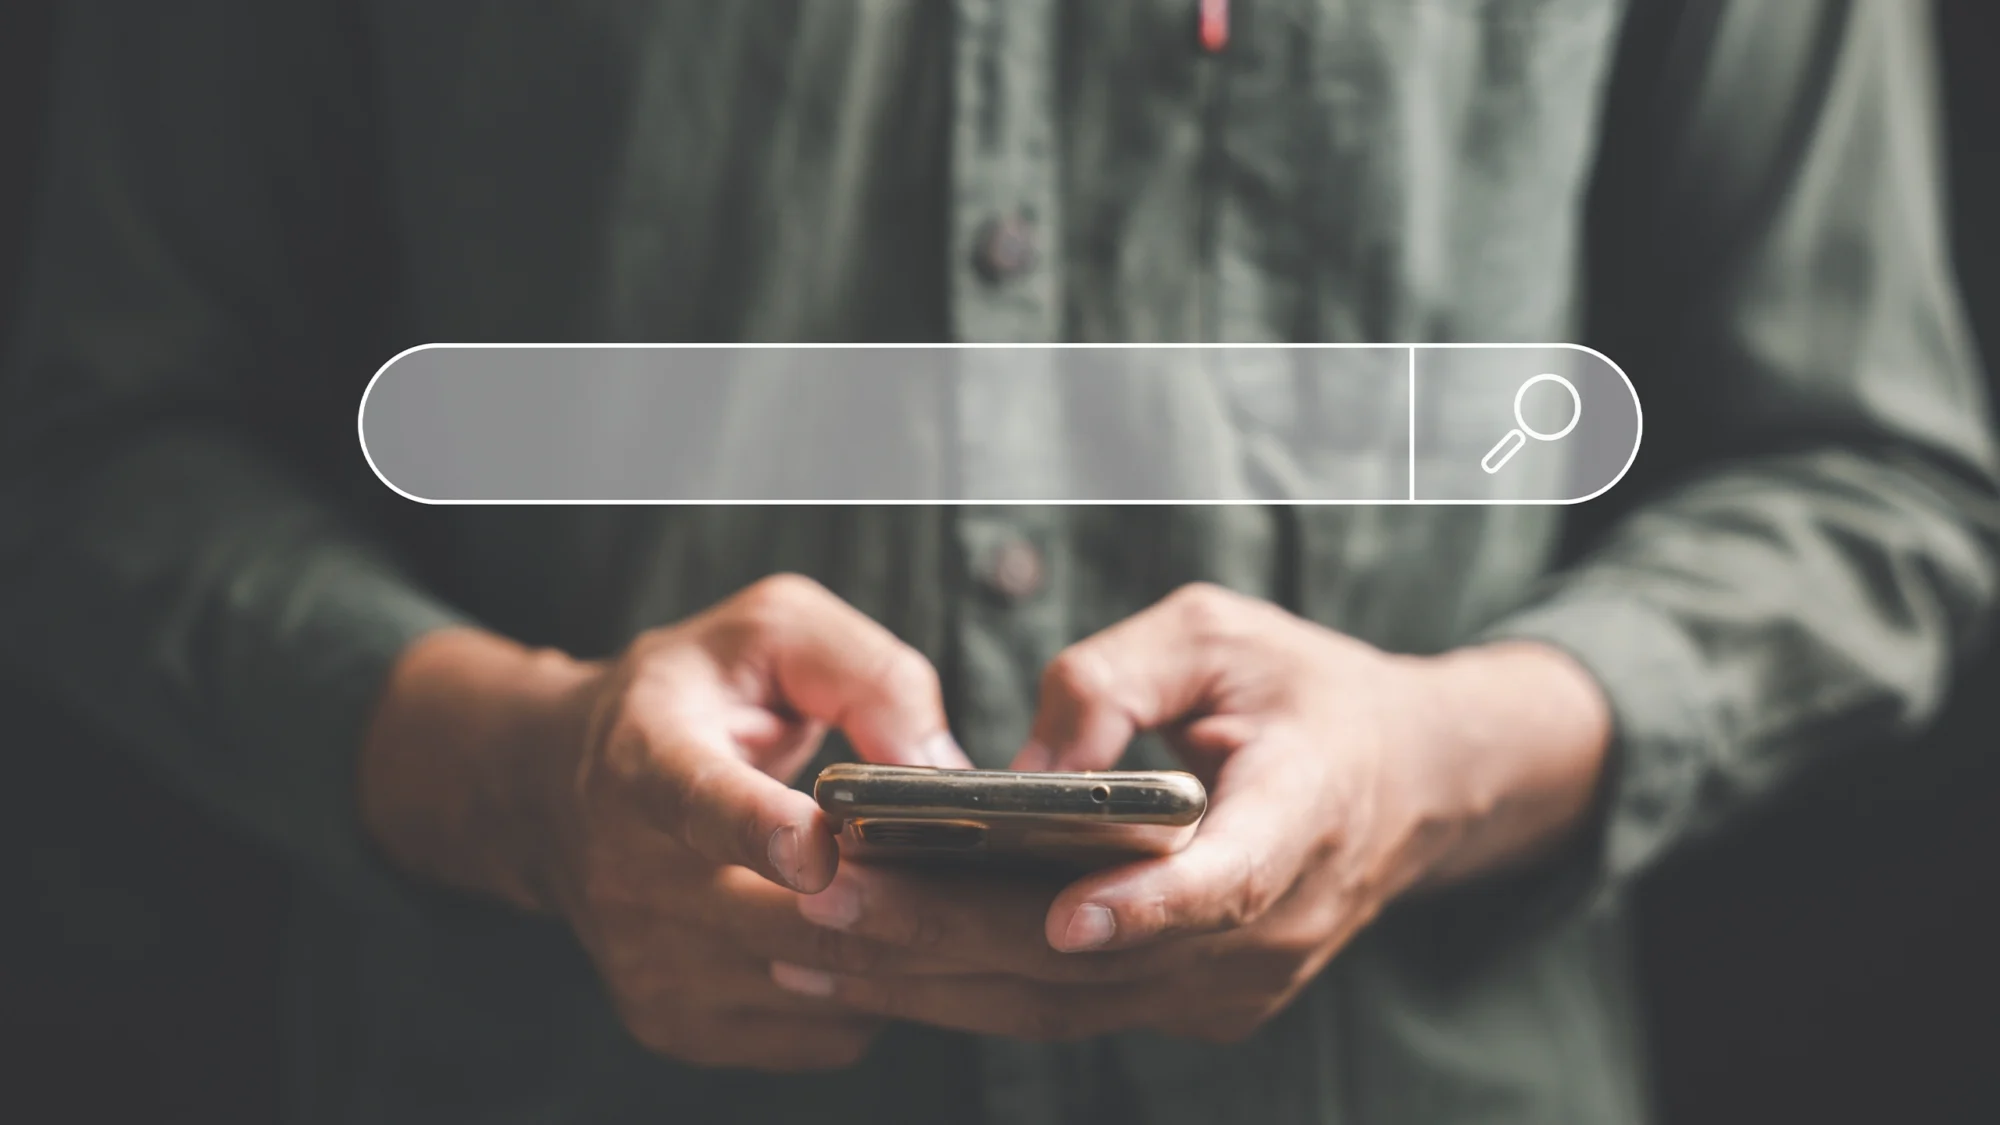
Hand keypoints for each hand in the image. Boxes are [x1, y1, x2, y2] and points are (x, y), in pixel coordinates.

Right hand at [360, 574, 972, 1070]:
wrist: (557, 790)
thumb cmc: (691, 696)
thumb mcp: (769, 631)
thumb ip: (863, 671)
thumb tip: (946, 766)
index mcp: (645, 759)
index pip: (696, 801)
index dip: (758, 827)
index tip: (817, 845)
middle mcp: (632, 876)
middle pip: (792, 923)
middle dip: (912, 908)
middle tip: (1016, 889)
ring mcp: (652, 965)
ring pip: (826, 987)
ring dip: (916, 956)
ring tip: (973, 905)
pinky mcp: (679, 1025)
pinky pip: (822, 1031)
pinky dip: (882, 992)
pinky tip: (903, 936)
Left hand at [774, 583, 1610, 1042]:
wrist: (1405, 782)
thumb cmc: (1303, 690)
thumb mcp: (1218, 634)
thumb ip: (1118, 678)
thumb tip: (1023, 769)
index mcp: (1303, 815)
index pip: (1229, 882)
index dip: (1148, 908)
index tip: (1064, 918)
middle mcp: (1271, 925)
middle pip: (1101, 961)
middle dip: (953, 937)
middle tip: (827, 902)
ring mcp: (1233, 984)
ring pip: (1068, 1006)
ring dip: (934, 982)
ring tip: (808, 942)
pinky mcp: (1194, 1004)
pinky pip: (1071, 1011)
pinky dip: (969, 989)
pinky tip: (875, 961)